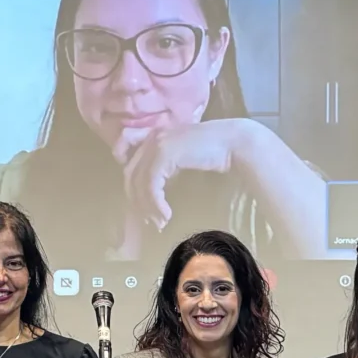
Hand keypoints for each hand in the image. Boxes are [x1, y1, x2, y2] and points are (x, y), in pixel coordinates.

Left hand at [114, 119, 244, 230]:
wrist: (232, 142)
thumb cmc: (212, 150)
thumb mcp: (180, 156)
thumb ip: (164, 164)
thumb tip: (153, 189)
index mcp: (152, 135)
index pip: (125, 158)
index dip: (129, 183)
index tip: (140, 203)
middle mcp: (151, 137)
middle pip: (130, 175)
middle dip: (137, 200)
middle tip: (150, 220)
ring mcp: (157, 145)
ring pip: (139, 182)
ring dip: (148, 207)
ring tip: (160, 222)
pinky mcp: (165, 155)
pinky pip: (151, 185)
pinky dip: (156, 203)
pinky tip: (167, 215)